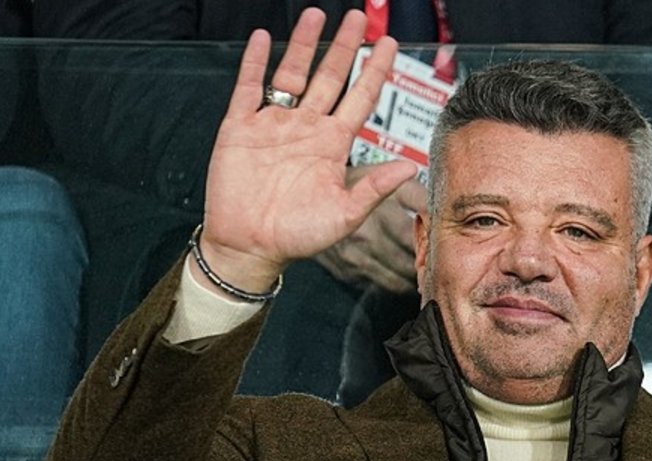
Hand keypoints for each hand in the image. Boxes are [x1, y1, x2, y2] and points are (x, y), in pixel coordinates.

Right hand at [196, 9, 417, 294]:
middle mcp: (306, 128)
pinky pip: (248, 87)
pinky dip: (254, 62)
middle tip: (359, 17)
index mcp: (332, 145)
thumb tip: (411, 168)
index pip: (360, 98)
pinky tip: (264, 38)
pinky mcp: (241, 128)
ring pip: (291, 74)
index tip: (390, 44)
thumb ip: (374, 189)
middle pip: (329, 77)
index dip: (375, 71)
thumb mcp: (343, 216)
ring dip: (303, 44)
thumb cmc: (296, 237)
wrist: (249, 247)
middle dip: (344, 47)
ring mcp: (273, 124)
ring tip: (315, 15)